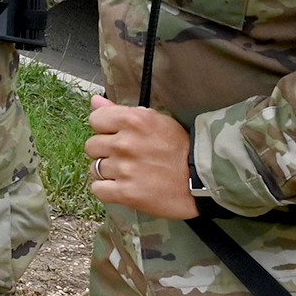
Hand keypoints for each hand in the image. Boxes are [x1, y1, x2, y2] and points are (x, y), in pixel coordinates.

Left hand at [85, 96, 198, 218]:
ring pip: (94, 168)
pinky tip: (123, 187)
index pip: (95, 119)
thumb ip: (121, 111)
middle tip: (127, 157)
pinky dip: (107, 189)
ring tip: (129, 173)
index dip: (105, 128)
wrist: (203, 180)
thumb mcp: (156, 121)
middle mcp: (124, 143)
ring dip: (108, 171)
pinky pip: (98, 189)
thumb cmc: (180, 148)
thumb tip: (95, 102)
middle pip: (91, 146)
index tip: (118, 135)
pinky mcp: (126, 193)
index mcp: (132, 121)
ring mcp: (124, 169)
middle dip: (106, 151)